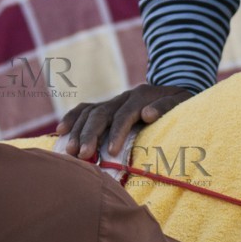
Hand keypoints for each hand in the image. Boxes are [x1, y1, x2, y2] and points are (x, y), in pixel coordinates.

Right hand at [56, 84, 194, 160]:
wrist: (174, 86)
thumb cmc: (179, 101)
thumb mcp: (181, 101)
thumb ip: (165, 107)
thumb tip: (147, 114)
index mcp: (140, 96)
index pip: (125, 115)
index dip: (117, 133)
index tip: (111, 152)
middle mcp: (123, 97)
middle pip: (101, 113)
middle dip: (90, 134)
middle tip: (83, 155)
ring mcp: (112, 101)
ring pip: (89, 112)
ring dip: (78, 130)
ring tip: (70, 151)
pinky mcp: (106, 106)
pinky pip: (84, 109)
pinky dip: (72, 118)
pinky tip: (60, 132)